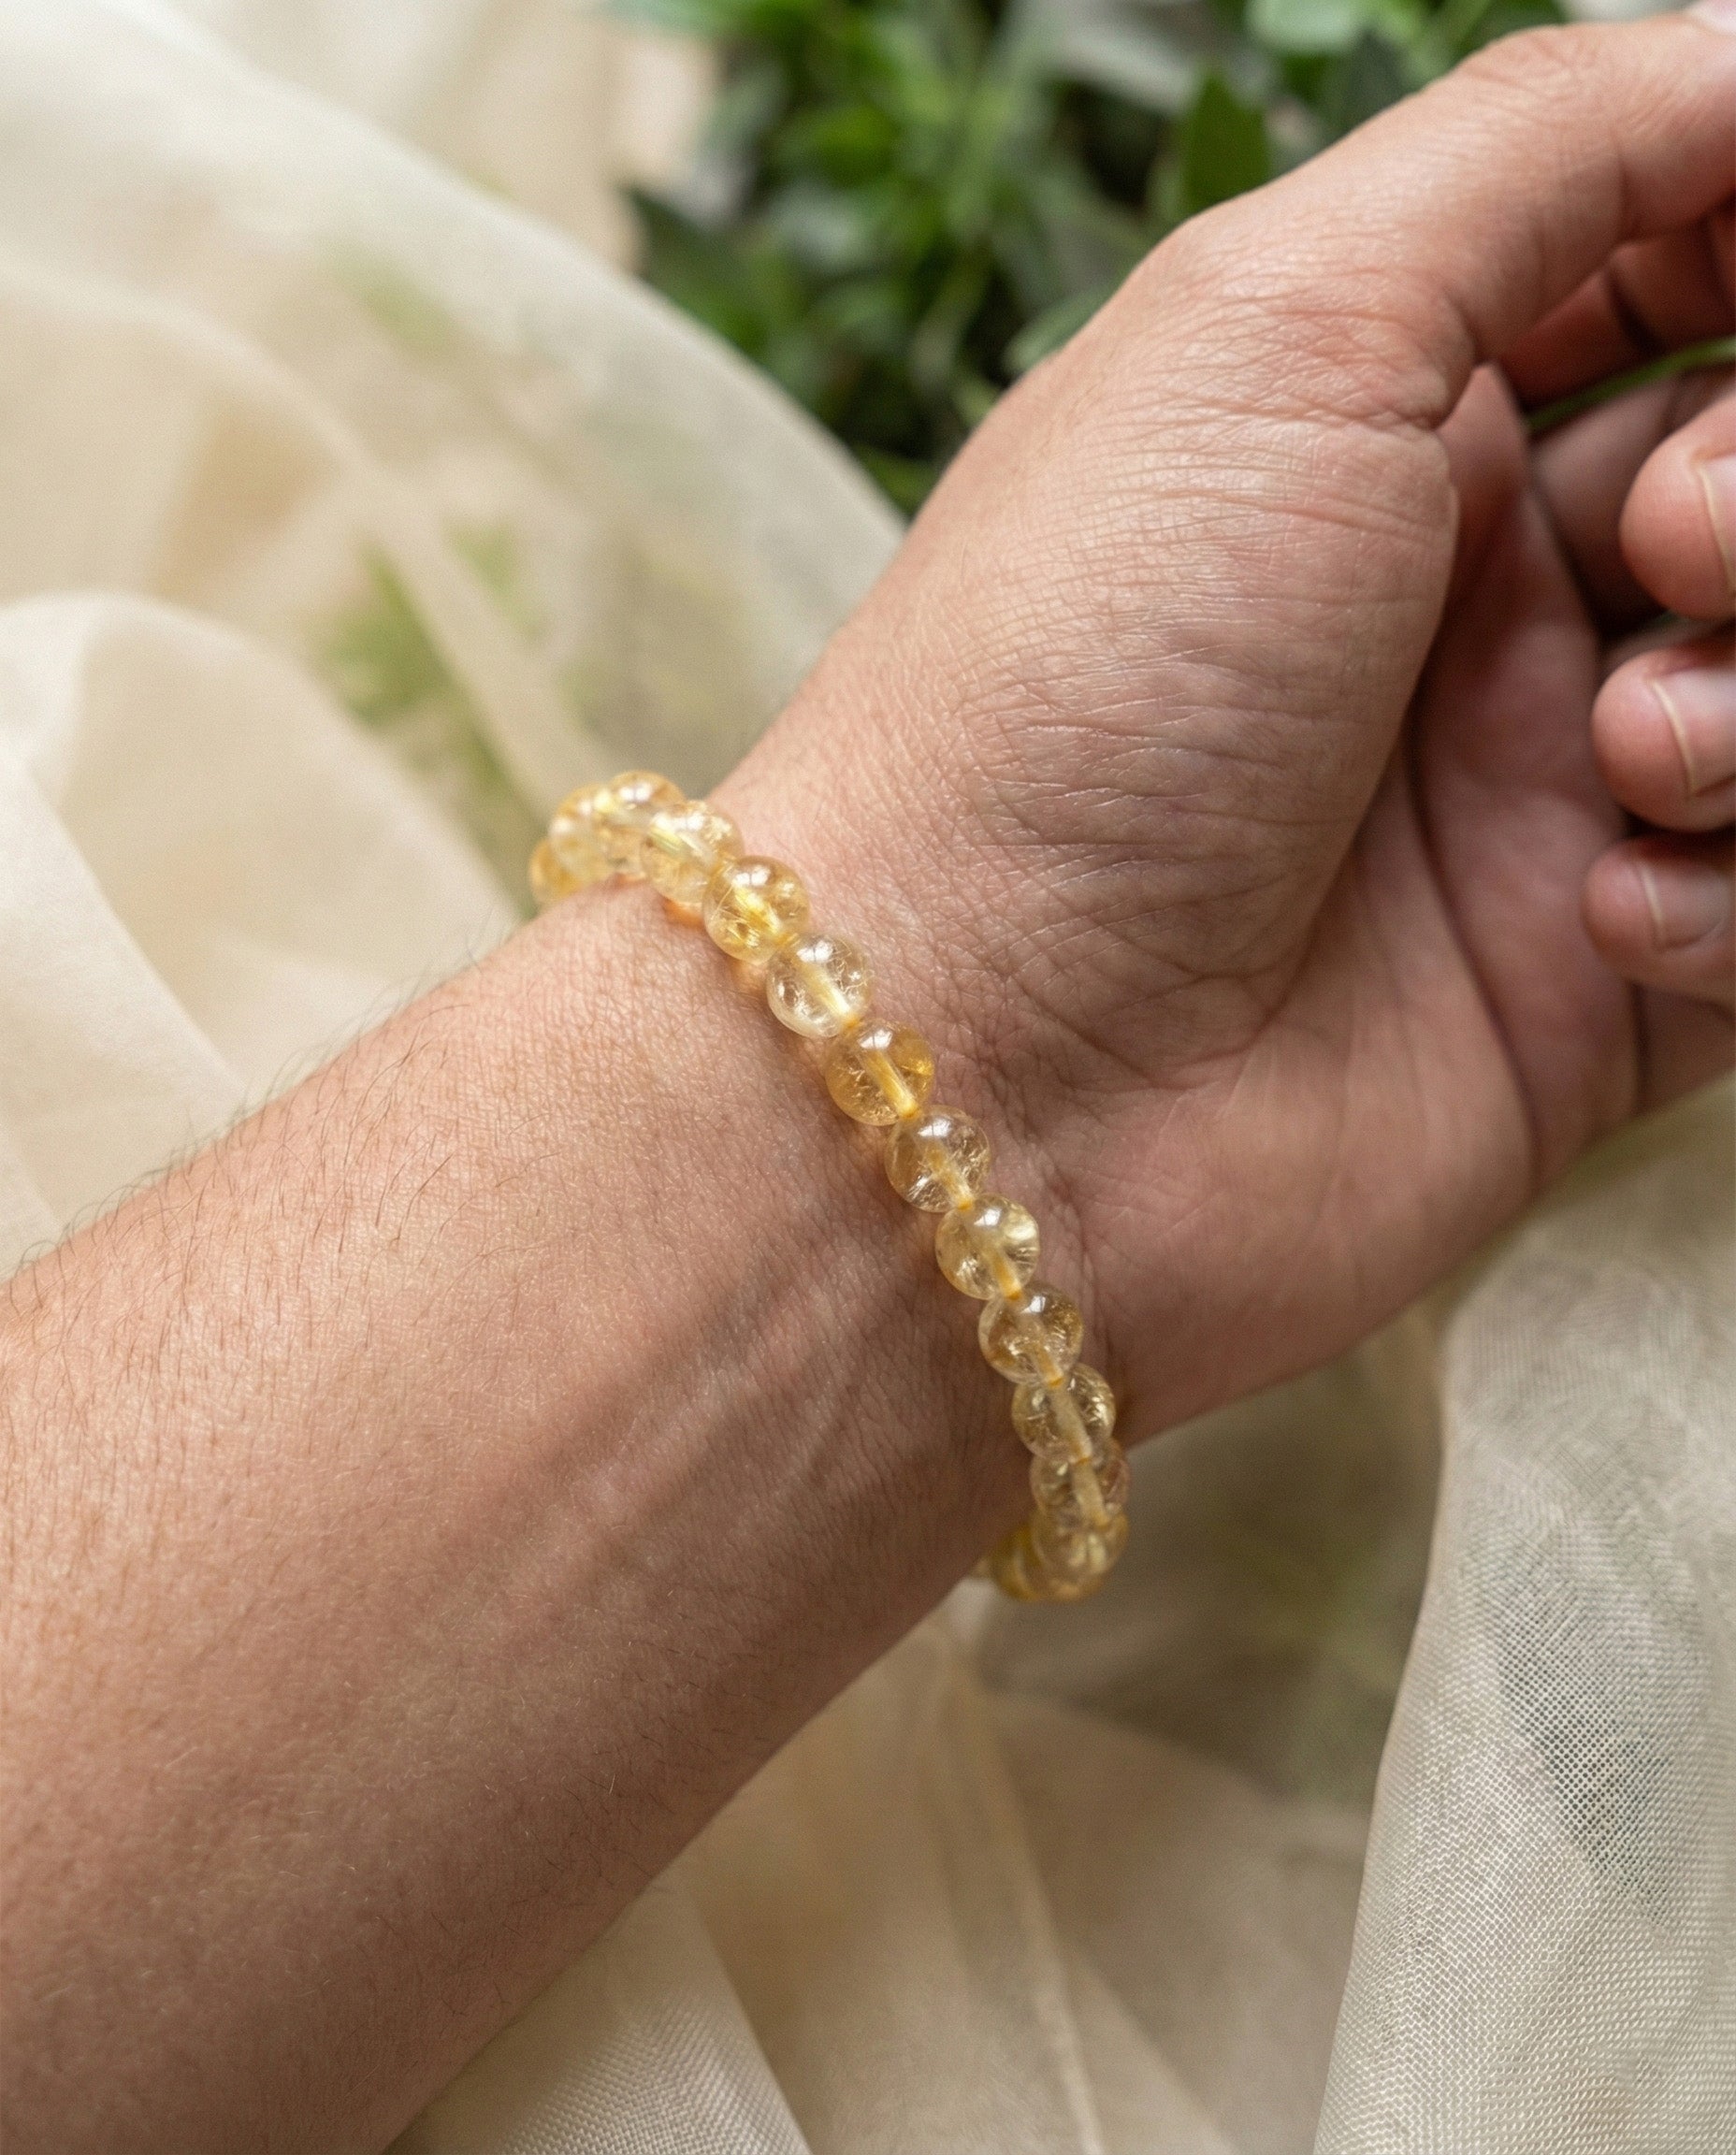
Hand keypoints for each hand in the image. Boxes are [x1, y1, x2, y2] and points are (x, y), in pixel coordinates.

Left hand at [725, 13, 1735, 1439]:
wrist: (981, 1070)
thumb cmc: (1074, 685)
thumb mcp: (1276, 326)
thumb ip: (1539, 151)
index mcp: (1383, 416)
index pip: (1672, 266)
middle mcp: (1471, 601)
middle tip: (1664, 546)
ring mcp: (1531, 802)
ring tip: (1624, 756)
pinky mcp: (1588, 999)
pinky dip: (1733, 897)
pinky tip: (1592, 919)